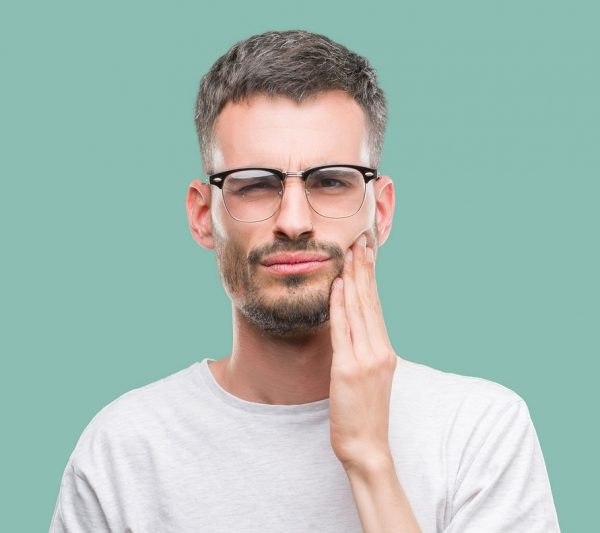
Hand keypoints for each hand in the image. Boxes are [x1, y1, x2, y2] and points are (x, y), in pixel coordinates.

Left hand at [328, 234, 397, 471]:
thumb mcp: (369, 377)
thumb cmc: (364, 414)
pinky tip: (337, 286)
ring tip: (350, 253)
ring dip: (353, 279)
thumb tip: (352, 328)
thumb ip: (363, 351)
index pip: (376, 306)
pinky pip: (343, 330)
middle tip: (361, 241)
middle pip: (370, 302)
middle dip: (364, 269)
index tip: (366, 254)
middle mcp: (380, 350)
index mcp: (385, 351)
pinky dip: (340, 305)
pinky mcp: (350, 369)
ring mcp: (367, 359)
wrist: (367, 446)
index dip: (370, 278)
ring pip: (359, 310)